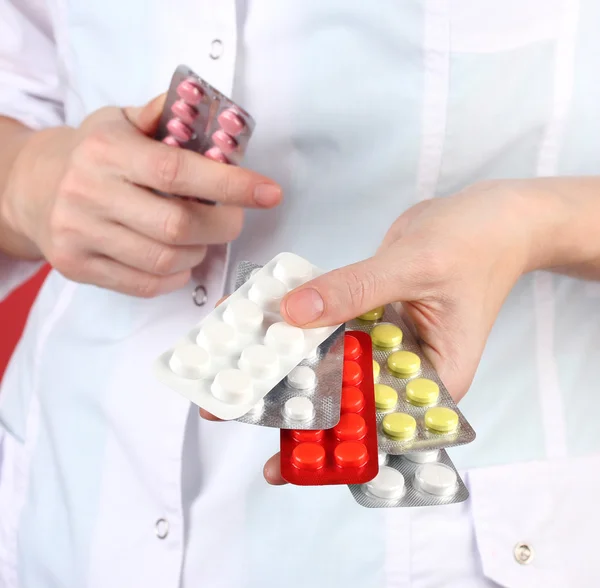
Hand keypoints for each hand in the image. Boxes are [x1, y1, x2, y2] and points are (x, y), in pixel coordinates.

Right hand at [0, 95, 281, 296]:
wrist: (33, 188)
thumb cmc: (93, 154)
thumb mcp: (122, 121)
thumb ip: (167, 116)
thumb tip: (216, 112)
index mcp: (107, 151)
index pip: (178, 171)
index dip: (229, 185)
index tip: (268, 193)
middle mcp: (89, 194)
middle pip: (178, 225)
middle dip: (221, 226)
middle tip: (231, 219)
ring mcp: (80, 234)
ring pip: (165, 260)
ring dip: (198, 251)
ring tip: (199, 235)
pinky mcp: (79, 267)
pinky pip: (146, 284)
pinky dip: (176, 275)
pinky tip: (178, 256)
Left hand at [203, 182, 538, 484]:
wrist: (489, 213)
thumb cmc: (478, 243)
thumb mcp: (417, 266)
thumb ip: (354, 290)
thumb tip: (293, 313)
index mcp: (433, 379)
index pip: (378, 428)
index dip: (330, 448)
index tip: (282, 460)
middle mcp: (404, 368)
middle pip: (346, 398)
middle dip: (291, 406)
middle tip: (231, 412)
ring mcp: (384, 341)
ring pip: (329, 359)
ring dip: (284, 361)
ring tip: (230, 370)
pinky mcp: (368, 314)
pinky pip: (328, 322)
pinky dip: (296, 321)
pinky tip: (257, 320)